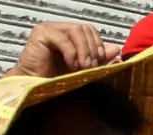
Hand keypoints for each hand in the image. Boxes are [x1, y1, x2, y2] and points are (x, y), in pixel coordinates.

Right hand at [4, 22, 121, 77]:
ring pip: (77, 30)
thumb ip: (99, 59)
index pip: (90, 30)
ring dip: (84, 50)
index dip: (98, 44)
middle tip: (91, 67)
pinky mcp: (41, 34)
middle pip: (85, 29)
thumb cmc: (56, 79)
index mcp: (70, 35)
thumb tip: (116, 49)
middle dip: (93, 49)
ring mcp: (50, 29)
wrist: (36, 87)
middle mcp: (60, 29)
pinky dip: (71, 53)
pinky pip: (63, 39)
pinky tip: (71, 66)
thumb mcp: (84, 69)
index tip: (101, 61)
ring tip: (83, 67)